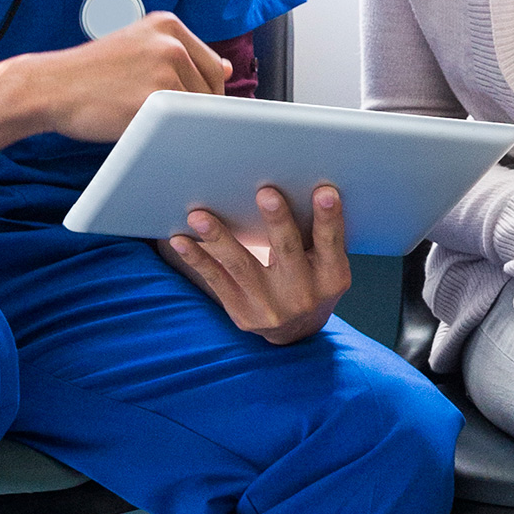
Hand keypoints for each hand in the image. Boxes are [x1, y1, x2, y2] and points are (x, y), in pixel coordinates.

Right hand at [31, 13, 230, 144]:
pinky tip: (142, 126)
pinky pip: (179, 125)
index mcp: (168, 25)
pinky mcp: (154, 99)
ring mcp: (164, 70)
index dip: (204, 93)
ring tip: (142, 117)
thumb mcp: (137, 46)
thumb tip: (227, 67)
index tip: (185, 105)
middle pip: (212, 90)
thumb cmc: (90, 74)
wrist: (49, 87)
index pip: (214, 66)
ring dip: (178, 122)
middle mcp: (170, 42)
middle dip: (193, 109)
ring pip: (197, 110)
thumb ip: (180, 54)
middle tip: (159, 114)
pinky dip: (166, 132)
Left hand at [165, 184, 351, 345]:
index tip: (325, 191)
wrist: (297, 330)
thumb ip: (316, 234)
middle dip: (277, 221)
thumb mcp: (327, 262)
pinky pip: (216, 280)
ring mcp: (271, 306)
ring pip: (241, 265)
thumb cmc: (312, 279)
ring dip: (220, 238)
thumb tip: (295, 184)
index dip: (329, 217)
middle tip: (266, 193)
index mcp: (332, 276)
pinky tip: (181, 240)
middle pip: (288, 250)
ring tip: (199, 216)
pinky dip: (197, 259)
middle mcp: (304, 294)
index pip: (331, 242)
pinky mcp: (243, 313)